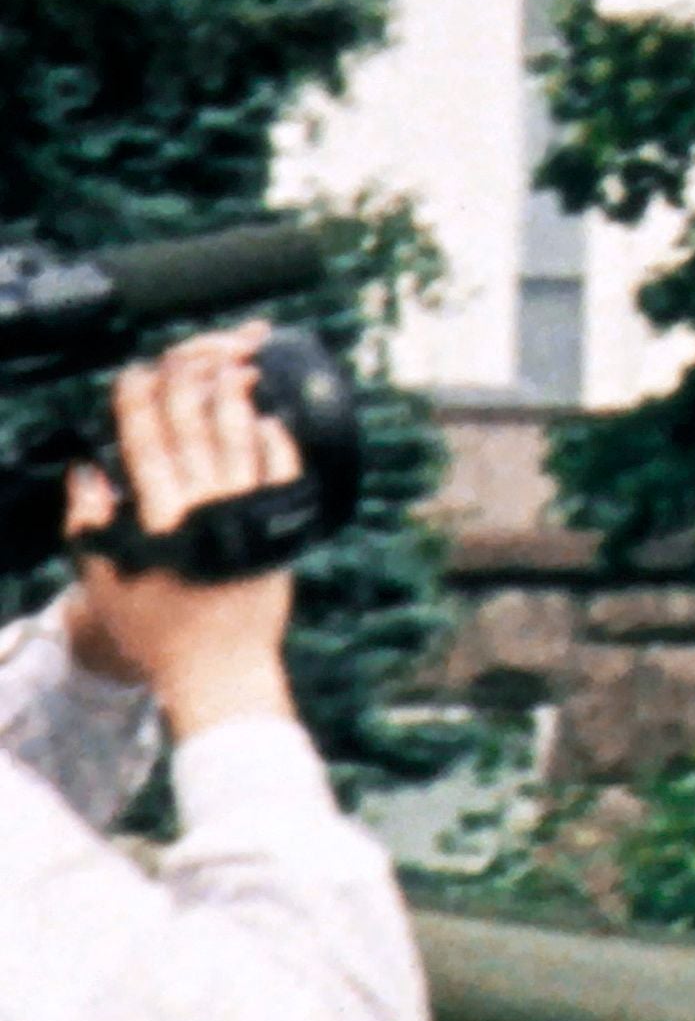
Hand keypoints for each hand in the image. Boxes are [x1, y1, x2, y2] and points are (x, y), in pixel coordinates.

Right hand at [60, 334, 308, 736]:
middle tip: (180, 356)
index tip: (133, 375)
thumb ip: (89, 522)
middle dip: (186, 384)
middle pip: (195, 429)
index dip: (138, 403)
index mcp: (158, 517)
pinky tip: (268, 416)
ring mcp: (250, 511)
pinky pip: (282, 467)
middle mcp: (207, 507)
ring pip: (241, 439)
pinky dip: (274, 437)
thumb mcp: (105, 579)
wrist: (220, 664)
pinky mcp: (282, 522)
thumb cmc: (156, 628)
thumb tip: (86, 470)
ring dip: (234, 398)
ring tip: (230, 366)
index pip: (145, 444)